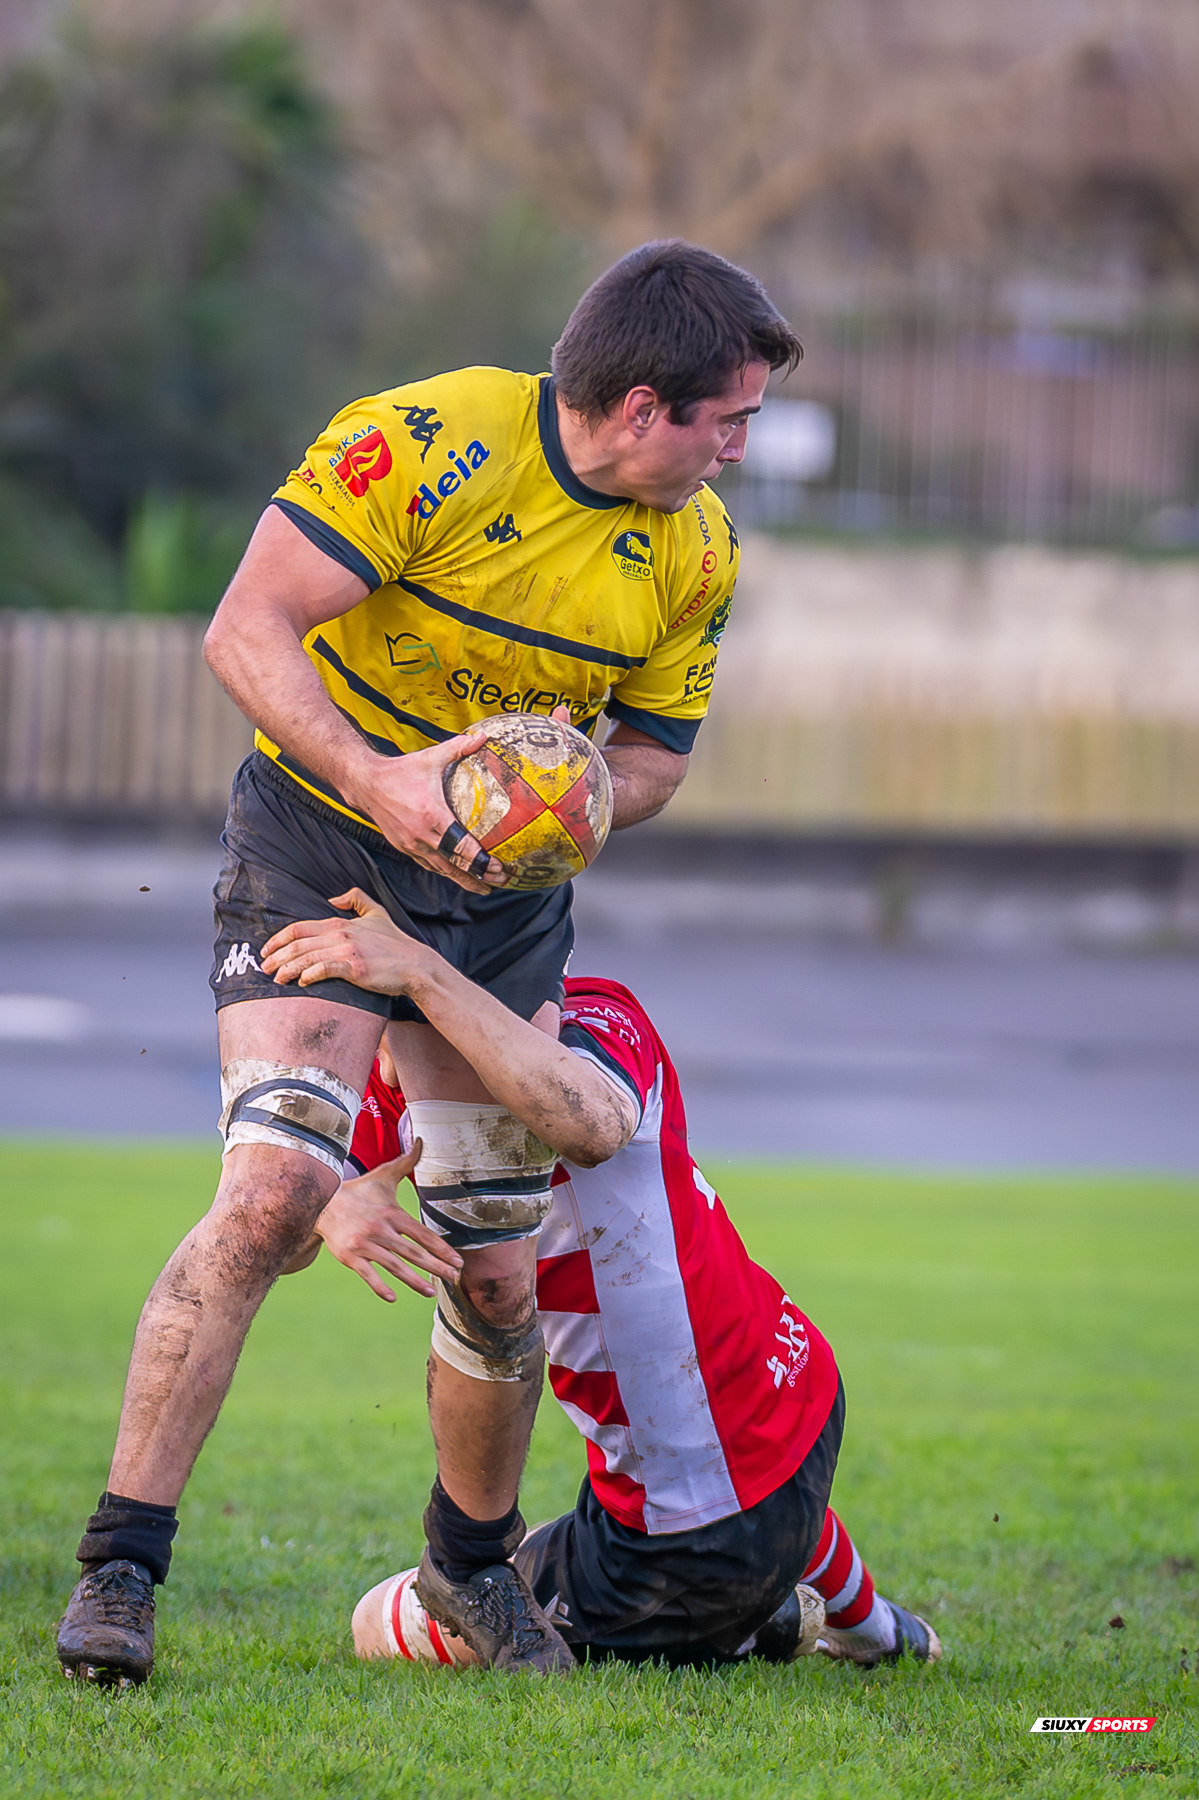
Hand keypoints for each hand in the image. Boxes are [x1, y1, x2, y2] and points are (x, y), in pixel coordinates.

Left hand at [261, 887, 427, 992]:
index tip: (266, 950)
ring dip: (286, 969)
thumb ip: (356, 899)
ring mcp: (346, 951)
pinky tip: (301, 983)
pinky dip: (308, 975)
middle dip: (276, 956)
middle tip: (264, 968)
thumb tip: (333, 899)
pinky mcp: (354, 967)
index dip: (278, 939)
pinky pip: (323, 970)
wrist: (415, 965)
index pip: (300, 928)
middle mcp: (340, 934)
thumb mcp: (377, 912)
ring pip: (306, 958)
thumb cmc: (395, 944)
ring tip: (276, 978)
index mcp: (340, 923)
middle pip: (297, 944)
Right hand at [315, 1146, 462, 1300]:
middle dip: (436, 1267)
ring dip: (414, 1281)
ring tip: (431, 1291)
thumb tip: (422, 1141)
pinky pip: (368, 1274)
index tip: (457, 1261)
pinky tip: (393, 1297)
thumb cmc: (360, 1191)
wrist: (323, 1202)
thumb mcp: (384, 1176)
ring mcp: (365, 1245)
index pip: (422, 1234)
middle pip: (413, 1253)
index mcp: (393, 1214)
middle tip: (453, 1278)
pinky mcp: (350, 1256)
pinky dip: (380, 1286)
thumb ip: (406, 1162)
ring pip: (394, 1266)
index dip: (441, 1248)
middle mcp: (381, 1230)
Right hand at [345, 728, 506, 893]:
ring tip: (484, 886)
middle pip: (454, 866)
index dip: (480, 860)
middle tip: (500, 880)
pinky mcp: (404, 848)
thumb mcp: (431, 757)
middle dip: (478, 876)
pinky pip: (429, 865)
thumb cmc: (399, 771)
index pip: (460, 846)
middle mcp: (421, 835)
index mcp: (432, 816)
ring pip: (441, 870)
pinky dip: (445, 872)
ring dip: (463, 880)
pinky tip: (459, 876)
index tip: (498, 866)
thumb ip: (459, 748)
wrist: (365, 783)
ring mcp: (411, 845)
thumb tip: (483, 737)